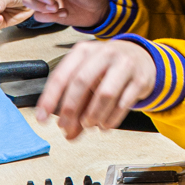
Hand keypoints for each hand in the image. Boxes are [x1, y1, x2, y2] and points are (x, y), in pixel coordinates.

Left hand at [34, 39, 154, 138]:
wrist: (142, 58)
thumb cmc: (109, 69)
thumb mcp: (90, 79)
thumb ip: (77, 105)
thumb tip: (69, 134)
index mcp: (84, 51)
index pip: (62, 75)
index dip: (50, 98)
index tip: (42, 118)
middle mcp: (103, 53)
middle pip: (81, 83)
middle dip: (71, 109)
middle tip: (66, 127)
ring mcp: (124, 64)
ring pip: (104, 94)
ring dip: (93, 116)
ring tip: (89, 125)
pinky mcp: (140, 78)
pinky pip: (124, 103)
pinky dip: (112, 119)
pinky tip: (105, 125)